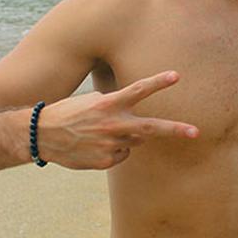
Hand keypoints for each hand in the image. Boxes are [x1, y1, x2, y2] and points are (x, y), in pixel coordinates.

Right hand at [34, 70, 197, 169]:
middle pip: (151, 128)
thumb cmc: (69, 113)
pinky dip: (114, 150)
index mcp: (109, 105)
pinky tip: (94, 145)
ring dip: (127, 136)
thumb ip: (117, 106)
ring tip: (102, 132)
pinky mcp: (104, 162)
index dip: (158, 82)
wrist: (42, 135)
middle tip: (196, 132)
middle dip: (175, 130)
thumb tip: (138, 123)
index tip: (176, 76)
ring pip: (135, 142)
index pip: (138, 90)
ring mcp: (109, 146)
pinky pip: (121, 155)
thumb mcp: (92, 101)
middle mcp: (112, 125)